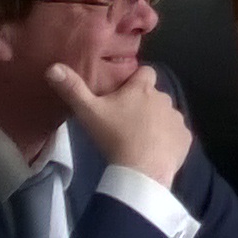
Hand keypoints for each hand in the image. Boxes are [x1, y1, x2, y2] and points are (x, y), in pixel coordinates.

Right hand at [41, 59, 191, 191]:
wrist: (142, 170)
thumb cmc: (115, 137)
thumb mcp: (88, 112)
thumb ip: (72, 89)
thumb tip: (53, 67)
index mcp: (142, 89)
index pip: (146, 72)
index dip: (136, 80)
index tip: (124, 93)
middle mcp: (164, 98)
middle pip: (154, 95)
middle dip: (144, 103)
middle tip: (125, 121)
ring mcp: (177, 119)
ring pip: (166, 115)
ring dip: (156, 122)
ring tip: (139, 139)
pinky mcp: (185, 139)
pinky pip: (177, 135)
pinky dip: (168, 140)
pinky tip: (154, 152)